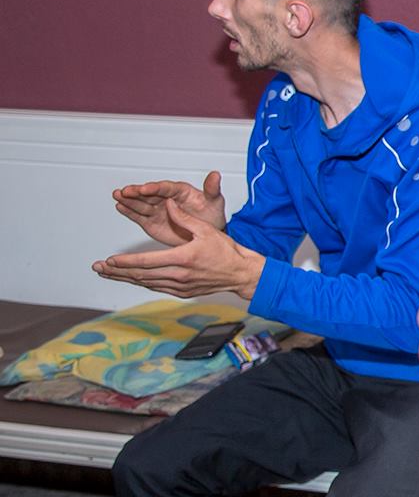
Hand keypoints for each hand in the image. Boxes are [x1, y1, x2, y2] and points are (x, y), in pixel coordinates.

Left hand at [93, 200, 262, 298]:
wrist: (241, 274)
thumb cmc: (226, 251)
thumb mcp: (206, 230)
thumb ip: (184, 218)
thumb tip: (167, 204)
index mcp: (183, 258)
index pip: (146, 261)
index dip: (125, 262)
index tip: (109, 260)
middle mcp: (179, 275)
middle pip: (140, 274)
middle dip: (117, 271)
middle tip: (98, 267)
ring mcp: (180, 286)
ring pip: (145, 283)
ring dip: (125, 278)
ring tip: (107, 274)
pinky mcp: (182, 292)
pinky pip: (156, 287)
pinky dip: (141, 282)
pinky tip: (131, 278)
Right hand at [112, 171, 226, 245]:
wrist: (208, 236)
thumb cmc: (212, 216)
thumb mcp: (215, 202)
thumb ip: (212, 189)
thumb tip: (216, 174)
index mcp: (180, 191)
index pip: (165, 188)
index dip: (154, 188)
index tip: (145, 188)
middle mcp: (166, 199)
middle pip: (148, 194)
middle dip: (136, 192)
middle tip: (125, 191)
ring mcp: (158, 210)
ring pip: (141, 203)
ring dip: (128, 200)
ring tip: (117, 196)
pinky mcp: (152, 222)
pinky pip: (139, 215)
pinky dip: (129, 211)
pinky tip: (120, 206)